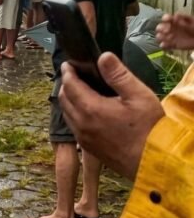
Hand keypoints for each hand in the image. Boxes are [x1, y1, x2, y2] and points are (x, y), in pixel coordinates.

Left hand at [59, 53, 164, 179]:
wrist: (154, 161)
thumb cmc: (149, 127)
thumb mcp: (138, 96)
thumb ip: (118, 75)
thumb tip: (103, 56)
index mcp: (91, 109)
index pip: (70, 85)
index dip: (67, 73)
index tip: (68, 64)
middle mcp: (81, 124)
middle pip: (64, 99)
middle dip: (66, 85)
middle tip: (72, 75)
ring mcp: (83, 138)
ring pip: (67, 114)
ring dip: (68, 100)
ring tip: (77, 90)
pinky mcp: (89, 148)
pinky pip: (74, 126)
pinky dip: (73, 114)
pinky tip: (84, 110)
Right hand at [156, 13, 193, 49]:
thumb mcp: (192, 22)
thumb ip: (184, 19)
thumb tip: (175, 16)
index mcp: (174, 21)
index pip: (166, 18)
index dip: (165, 18)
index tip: (166, 19)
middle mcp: (170, 28)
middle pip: (159, 27)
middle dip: (161, 28)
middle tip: (167, 31)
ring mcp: (170, 37)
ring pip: (159, 36)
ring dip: (162, 37)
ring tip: (170, 38)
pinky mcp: (171, 45)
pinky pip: (164, 45)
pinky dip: (164, 45)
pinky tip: (170, 44)